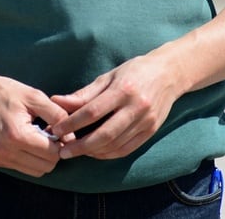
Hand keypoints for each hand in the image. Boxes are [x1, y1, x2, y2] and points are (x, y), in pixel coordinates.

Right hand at [0, 74, 70, 177]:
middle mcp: (6, 152)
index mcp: (17, 136)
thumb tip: (72, 135)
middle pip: (46, 166)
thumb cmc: (5, 92)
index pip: (53, 153)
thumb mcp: (35, 97)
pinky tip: (27, 140)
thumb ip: (57, 115)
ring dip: (43, 157)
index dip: (61, 142)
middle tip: (49, 133)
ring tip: (38, 137)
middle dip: (54, 151)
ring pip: (36, 171)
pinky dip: (30, 158)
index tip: (58, 128)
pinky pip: (23, 168)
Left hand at [47, 52, 182, 160]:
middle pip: (104, 134)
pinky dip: (109, 154)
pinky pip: (127, 149)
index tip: (55, 129)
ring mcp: (146, 121)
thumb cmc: (134, 71)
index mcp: (123, 89)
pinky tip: (95, 152)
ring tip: (76, 151)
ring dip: (93, 152)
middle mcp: (136, 107)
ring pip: (115, 145)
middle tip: (62, 151)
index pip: (92, 111)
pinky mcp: (151, 131)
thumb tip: (57, 101)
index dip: (72, 123)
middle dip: (80, 146)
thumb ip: (83, 93)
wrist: (169, 74)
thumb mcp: (108, 76)